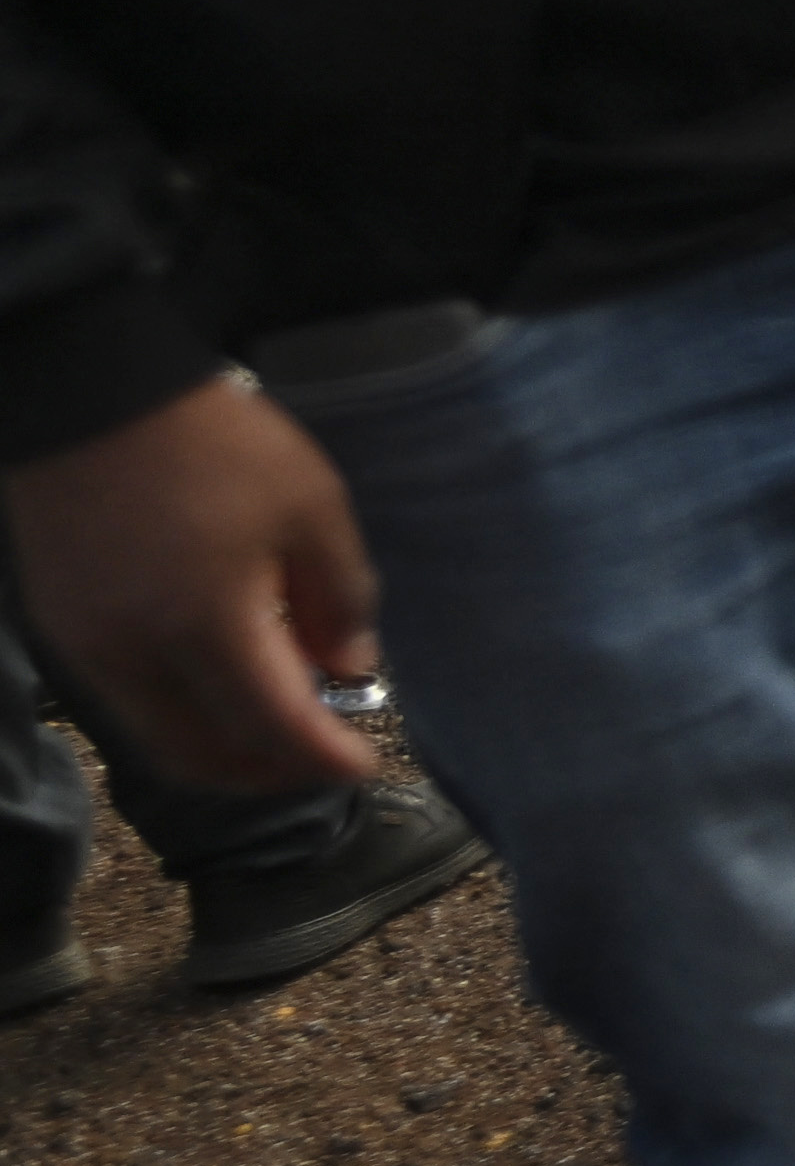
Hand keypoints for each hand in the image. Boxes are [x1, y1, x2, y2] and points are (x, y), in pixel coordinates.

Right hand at [6, 379, 380, 795]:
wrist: (93, 394)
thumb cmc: (216, 444)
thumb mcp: (311, 506)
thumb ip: (339, 595)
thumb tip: (349, 669)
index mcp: (206, 626)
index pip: (272, 726)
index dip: (322, 757)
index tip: (363, 765)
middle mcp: (135, 655)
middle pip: (201, 754)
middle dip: (268, 771)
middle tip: (319, 756)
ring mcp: (87, 644)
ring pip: (157, 733)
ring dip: (220, 746)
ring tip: (278, 723)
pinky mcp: (61, 623)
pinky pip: (125, 697)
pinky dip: (179, 709)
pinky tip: (218, 679)